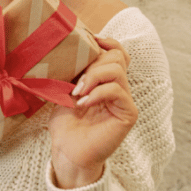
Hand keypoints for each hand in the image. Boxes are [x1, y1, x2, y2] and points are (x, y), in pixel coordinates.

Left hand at [48, 37, 137, 188]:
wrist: (68, 151)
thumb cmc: (65, 124)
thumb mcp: (63, 92)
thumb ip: (71, 73)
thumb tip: (65, 51)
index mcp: (105, 80)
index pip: (117, 53)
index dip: (107, 42)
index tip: (89, 39)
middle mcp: (118, 88)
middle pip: (117, 57)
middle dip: (93, 63)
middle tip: (75, 80)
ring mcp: (124, 100)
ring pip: (117, 71)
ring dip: (93, 77)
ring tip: (77, 92)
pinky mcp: (128, 113)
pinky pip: (117, 91)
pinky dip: (97, 93)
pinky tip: (82, 103)